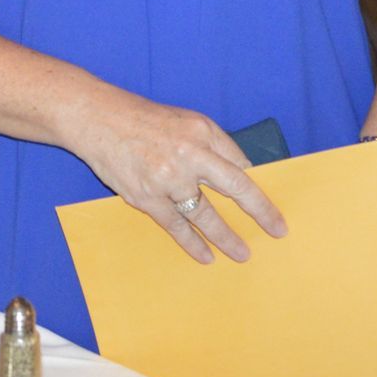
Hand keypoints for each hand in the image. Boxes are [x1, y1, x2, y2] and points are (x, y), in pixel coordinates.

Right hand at [70, 93, 286, 265]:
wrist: (99, 120)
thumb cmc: (144, 120)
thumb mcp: (185, 120)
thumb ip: (211, 145)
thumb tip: (239, 173)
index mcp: (202, 132)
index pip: (240, 163)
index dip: (257, 185)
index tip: (271, 203)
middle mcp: (189, 154)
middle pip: (235, 187)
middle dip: (260, 211)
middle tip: (277, 230)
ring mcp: (168, 178)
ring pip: (205, 215)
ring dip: (226, 237)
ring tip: (242, 253)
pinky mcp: (146, 197)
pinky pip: (176, 226)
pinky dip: (193, 243)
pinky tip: (206, 256)